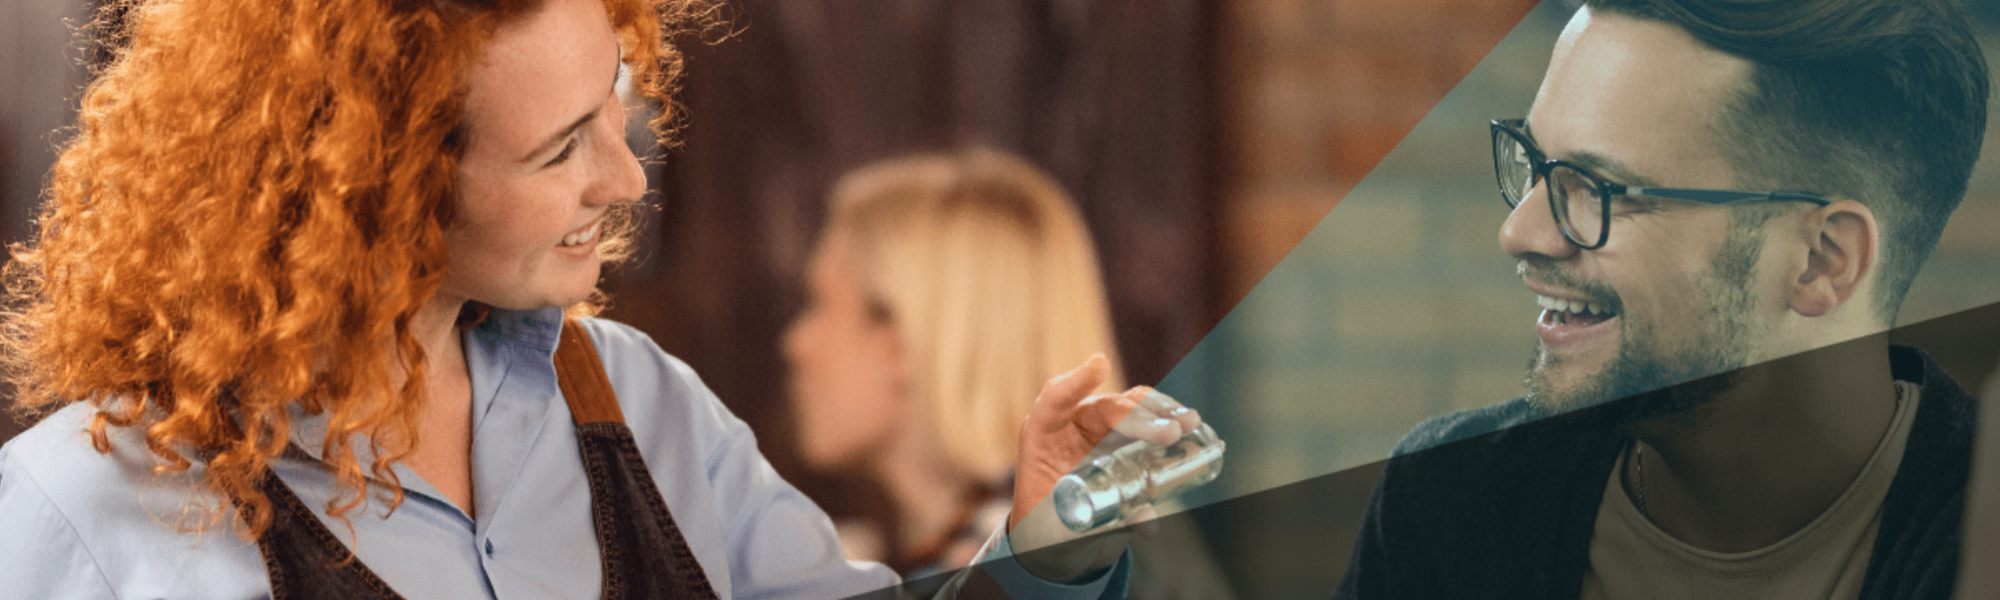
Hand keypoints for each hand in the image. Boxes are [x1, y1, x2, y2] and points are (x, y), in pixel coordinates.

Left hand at [1006, 354, 1202, 581]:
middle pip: (1108, 407)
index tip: (1101, 366)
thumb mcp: (1054, 526)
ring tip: (1189, 423)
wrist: (1057, 542)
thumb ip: (1095, 520)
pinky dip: (1173, 433)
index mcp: (1044, 436)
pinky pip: (1151, 431)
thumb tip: (1144, 519)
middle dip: (1141, 416)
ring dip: (1163, 413)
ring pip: (1134, 409)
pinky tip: (1196, 438)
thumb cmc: (1046, 527)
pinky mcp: (1126, 445)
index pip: (1055, 400)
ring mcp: (1101, 433)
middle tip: (1171, 432)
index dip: (1076, 382)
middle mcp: (1073, 426)